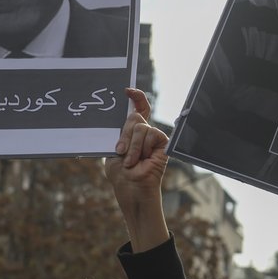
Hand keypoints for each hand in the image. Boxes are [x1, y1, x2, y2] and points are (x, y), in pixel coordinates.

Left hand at [103, 88, 168, 251]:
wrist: (130, 188)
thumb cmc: (120, 173)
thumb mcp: (114, 149)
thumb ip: (120, 133)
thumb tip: (127, 116)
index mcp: (132, 131)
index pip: (138, 109)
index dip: (136, 97)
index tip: (127, 90)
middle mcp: (145, 132)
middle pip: (135, 116)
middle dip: (124, 133)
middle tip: (120, 150)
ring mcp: (154, 137)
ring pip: (140, 125)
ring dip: (131, 145)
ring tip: (130, 161)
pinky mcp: (163, 143)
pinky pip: (149, 133)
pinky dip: (140, 148)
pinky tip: (140, 160)